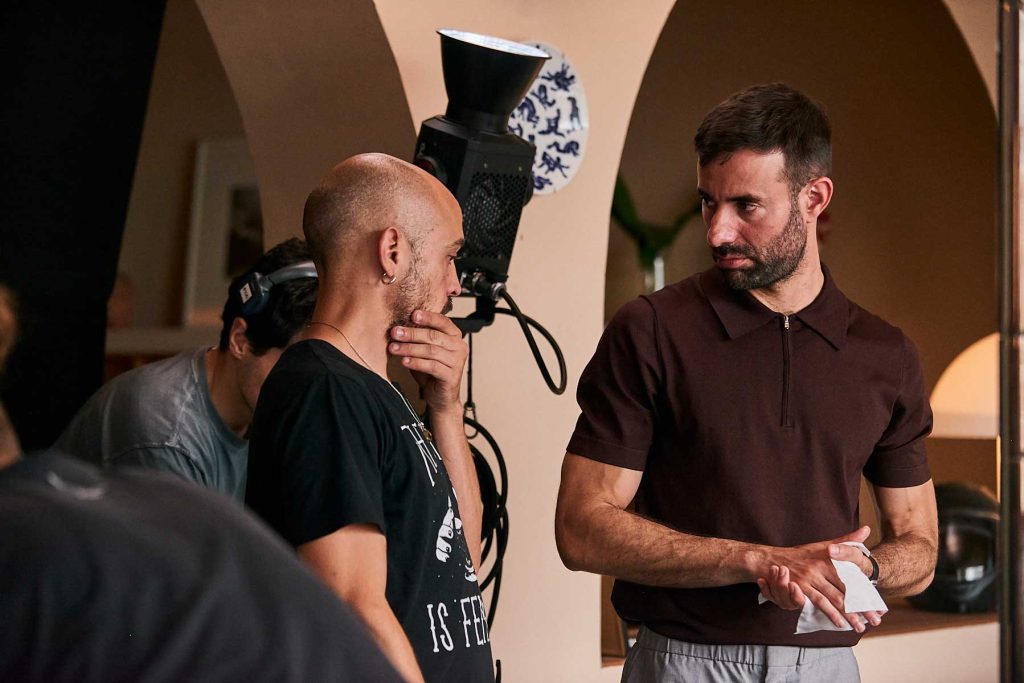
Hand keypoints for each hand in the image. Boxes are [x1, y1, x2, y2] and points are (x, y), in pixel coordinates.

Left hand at [388, 310, 467, 411]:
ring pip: (431, 351)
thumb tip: (398, 327)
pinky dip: (416, 362)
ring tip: (394, 348)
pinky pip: (432, 366)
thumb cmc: (432, 371)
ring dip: (410, 348)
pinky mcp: (452, 376)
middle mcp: (459, 347)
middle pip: (434, 336)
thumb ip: (418, 339)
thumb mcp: (424, 350)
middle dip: (412, 333)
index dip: (428, 317)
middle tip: (395, 333)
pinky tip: (404, 361)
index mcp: (454, 336)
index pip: (443, 322)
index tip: (412, 314)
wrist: (441, 397)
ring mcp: (457, 362)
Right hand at [754, 526, 876, 631]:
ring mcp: (810, 577)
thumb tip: (867, 530)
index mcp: (829, 558)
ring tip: (860, 626)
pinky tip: (839, 623)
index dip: (866, 593)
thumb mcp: (824, 545)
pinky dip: (830, 614)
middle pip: (846, 591)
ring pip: (834, 599)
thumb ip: (846, 541)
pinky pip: (819, 602)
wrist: (772, 559)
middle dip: (861, 608)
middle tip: (874, 620)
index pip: (852, 578)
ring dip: (848, 615)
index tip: (878, 606)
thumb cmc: (801, 554)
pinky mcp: (801, 586)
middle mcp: (821, 567)